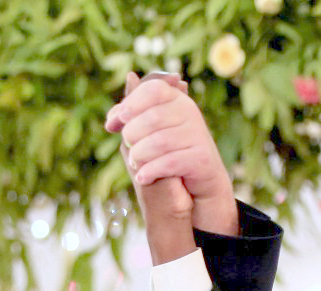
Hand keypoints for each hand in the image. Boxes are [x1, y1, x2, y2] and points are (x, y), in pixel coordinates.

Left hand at [106, 72, 237, 240]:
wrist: (198, 182)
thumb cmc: (168, 152)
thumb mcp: (149, 128)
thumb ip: (135, 109)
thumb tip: (129, 77)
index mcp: (176, 99)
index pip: (153, 89)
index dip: (131, 103)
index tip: (118, 120)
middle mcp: (190, 112)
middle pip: (152, 118)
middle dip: (132, 136)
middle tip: (129, 149)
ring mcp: (198, 134)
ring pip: (159, 142)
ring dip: (140, 156)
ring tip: (135, 164)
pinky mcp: (202, 158)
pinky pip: (170, 162)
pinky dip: (150, 171)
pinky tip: (143, 177)